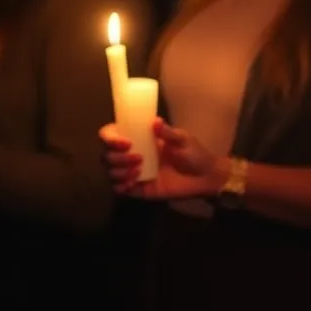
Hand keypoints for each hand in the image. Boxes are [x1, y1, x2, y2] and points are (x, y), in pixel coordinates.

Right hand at [100, 118, 225, 200]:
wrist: (204, 177)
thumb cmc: (193, 153)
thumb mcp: (183, 139)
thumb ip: (168, 133)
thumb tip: (155, 121)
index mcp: (140, 138)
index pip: (112, 134)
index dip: (110, 138)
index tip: (125, 142)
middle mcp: (133, 154)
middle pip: (107, 155)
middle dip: (117, 157)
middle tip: (138, 158)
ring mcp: (134, 172)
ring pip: (111, 171)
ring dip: (119, 171)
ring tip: (138, 172)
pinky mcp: (138, 189)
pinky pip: (119, 189)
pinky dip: (121, 186)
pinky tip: (133, 184)